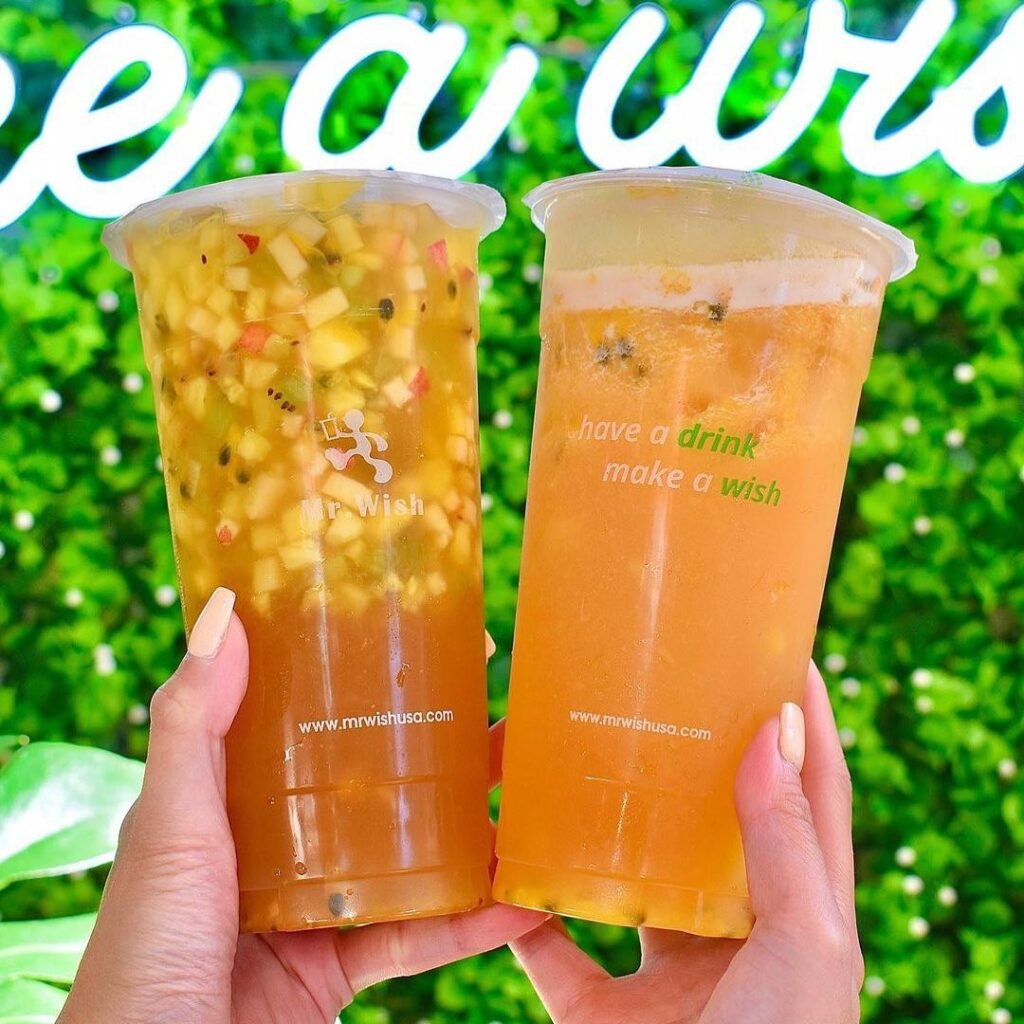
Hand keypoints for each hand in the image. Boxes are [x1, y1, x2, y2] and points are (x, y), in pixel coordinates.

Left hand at [58, 588, 546, 1023]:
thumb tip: (223, 607)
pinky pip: (420, 937)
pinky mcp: (344, 968)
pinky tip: (522, 899)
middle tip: (499, 710)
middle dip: (439, 750)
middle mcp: (280, 847)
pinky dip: (472, 922)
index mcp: (235, 800)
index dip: (363, 677)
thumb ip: (193, 723)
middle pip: (372, 784)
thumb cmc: (146, 950)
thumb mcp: (171, 824)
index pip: (307, 719)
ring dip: (470, 830)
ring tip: (527, 792)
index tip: (423, 636)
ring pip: (409, 857)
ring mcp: (315, 907)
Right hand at [510, 663, 862, 1023]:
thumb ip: (787, 844)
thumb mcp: (804, 945)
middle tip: (657, 685)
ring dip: (592, 826)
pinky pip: (547, 947)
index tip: (777, 649)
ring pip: (620, 878)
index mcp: (796, 915)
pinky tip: (498, 857)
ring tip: (566, 753)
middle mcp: (731, 936)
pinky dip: (518, 909)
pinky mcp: (597, 1016)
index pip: (809, 796)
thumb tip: (774, 725)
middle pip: (708, 825)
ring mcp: (663, 975)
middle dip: (685, 757)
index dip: (802, 723)